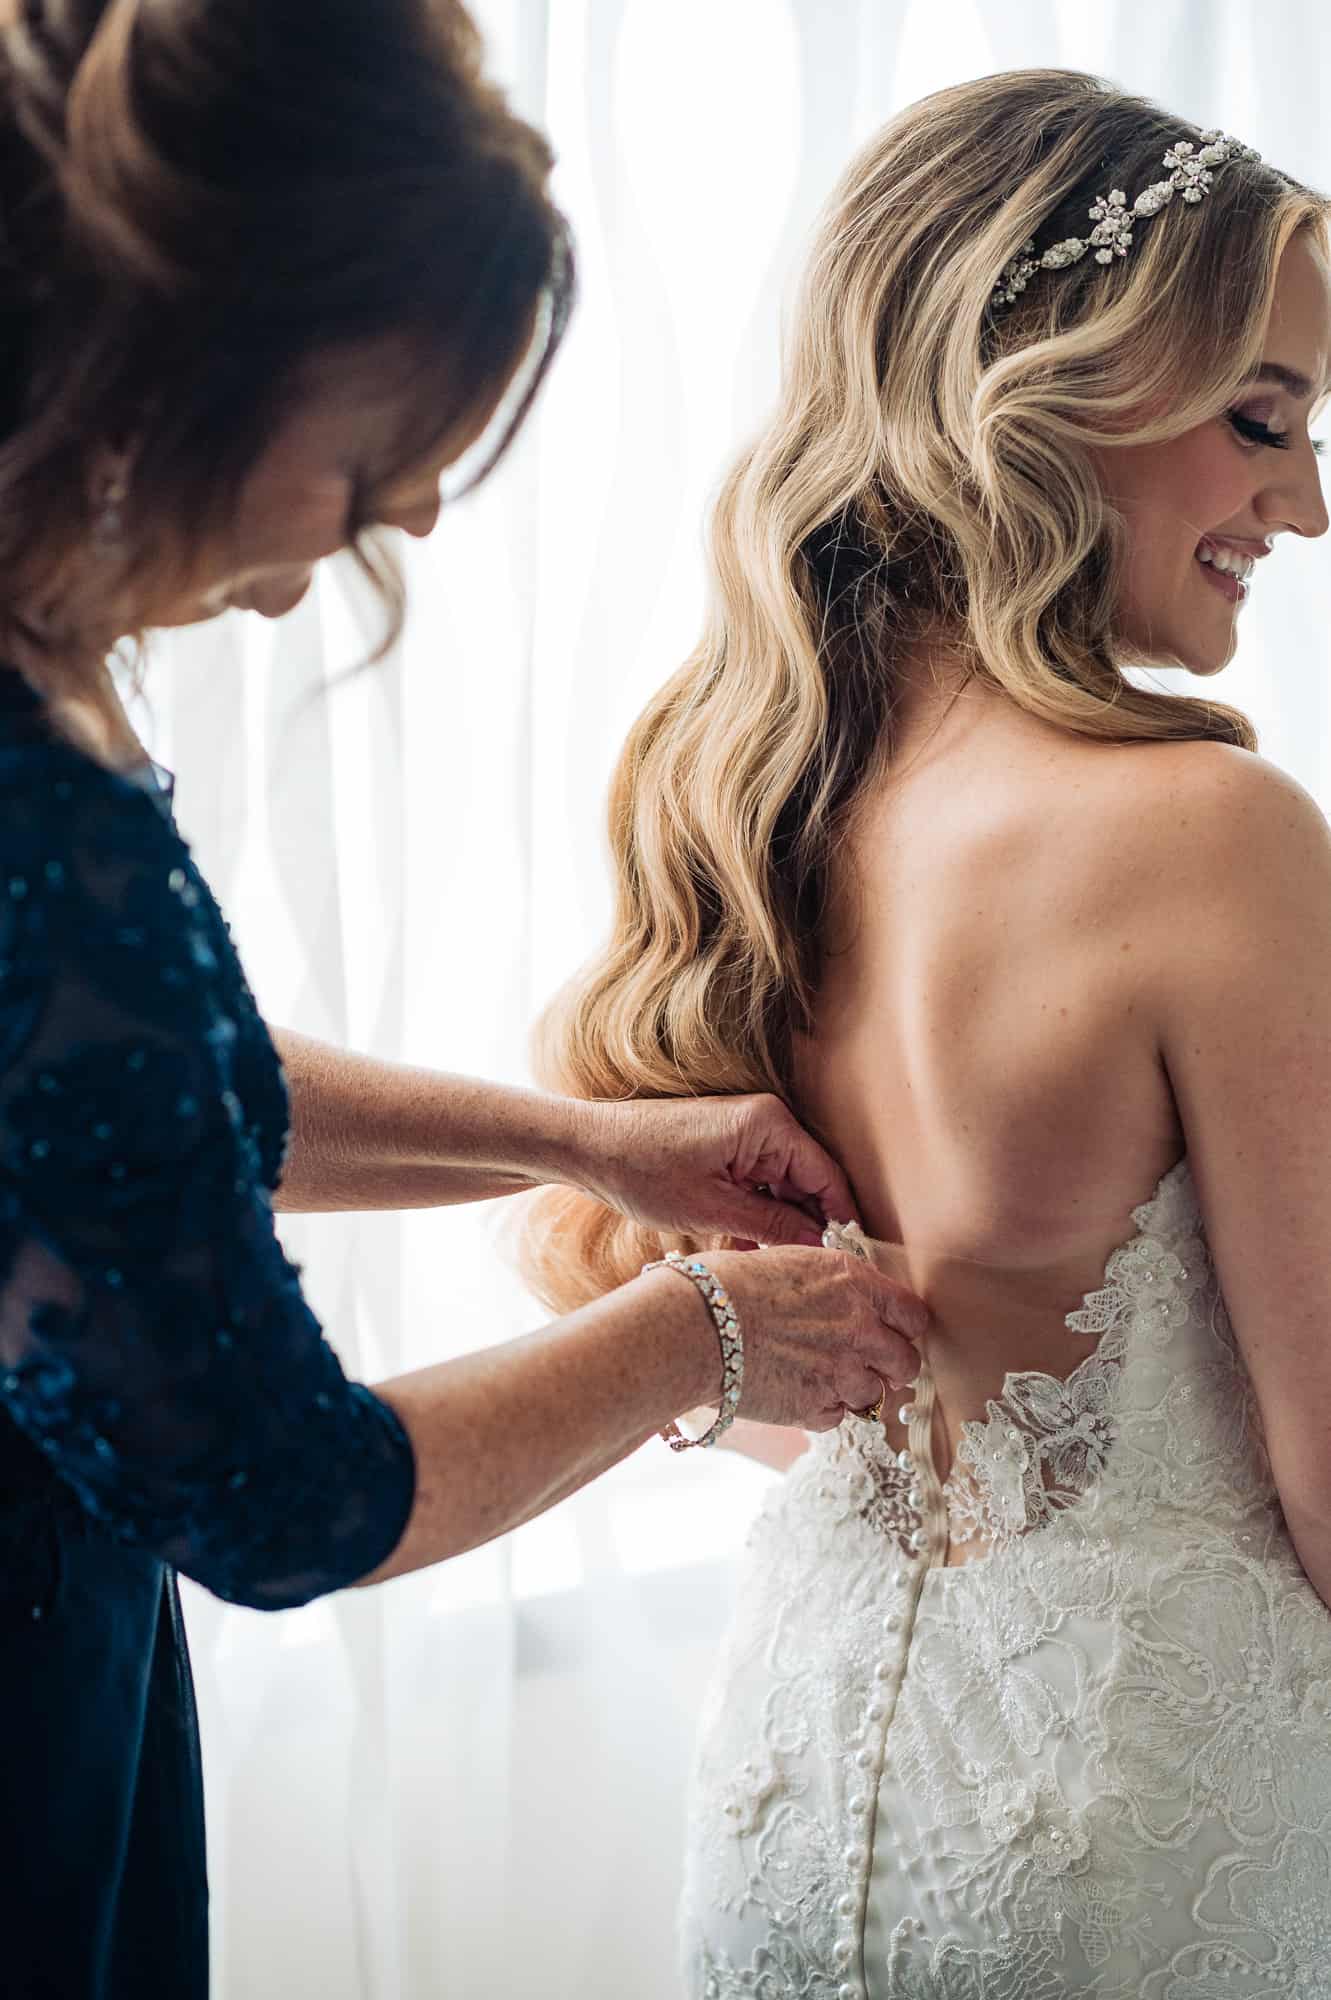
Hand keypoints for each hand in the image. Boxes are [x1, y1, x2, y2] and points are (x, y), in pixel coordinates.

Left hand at [570, 1092, 862, 1247]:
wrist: (588, 1147)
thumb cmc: (641, 1170)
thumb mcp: (711, 1210)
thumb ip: (773, 1226)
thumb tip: (819, 1246)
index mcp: (769, 1125)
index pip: (828, 1178)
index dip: (840, 1222)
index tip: (847, 1262)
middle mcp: (766, 1120)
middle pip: (810, 1182)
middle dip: (808, 1227)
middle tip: (808, 1274)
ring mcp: (747, 1130)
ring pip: (785, 1186)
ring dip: (780, 1224)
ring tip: (772, 1265)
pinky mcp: (729, 1143)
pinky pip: (760, 1181)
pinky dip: (757, 1212)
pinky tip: (746, 1248)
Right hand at [669, 1242, 929, 1431]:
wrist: (695, 1326)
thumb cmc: (726, 1284)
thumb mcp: (789, 1262)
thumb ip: (830, 1286)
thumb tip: (842, 1299)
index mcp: (854, 1282)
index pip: (912, 1315)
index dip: (903, 1328)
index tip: (892, 1334)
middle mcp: (860, 1327)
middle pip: (906, 1363)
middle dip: (890, 1368)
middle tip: (865, 1366)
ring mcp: (842, 1372)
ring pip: (875, 1396)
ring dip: (853, 1391)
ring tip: (818, 1378)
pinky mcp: (817, 1408)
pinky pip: (838, 1418)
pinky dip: (822, 1410)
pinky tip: (794, 1392)